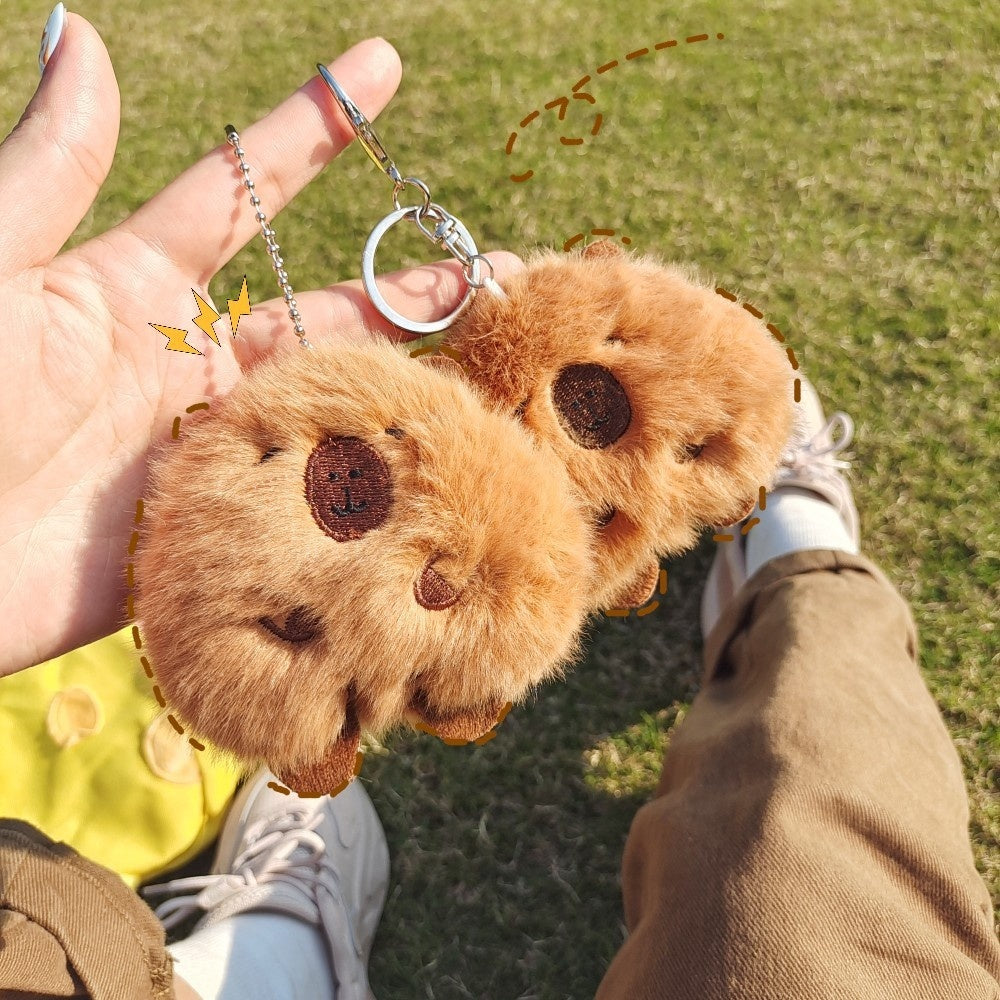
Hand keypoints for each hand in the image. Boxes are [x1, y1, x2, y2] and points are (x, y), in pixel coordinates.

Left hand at [0, 13, 518, 676]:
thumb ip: (53, 171)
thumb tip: (89, 34)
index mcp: (136, 291)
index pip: (244, 194)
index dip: (313, 128)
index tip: (381, 67)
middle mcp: (190, 368)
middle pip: (325, 313)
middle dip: (411, 286)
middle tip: (501, 269)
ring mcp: (215, 452)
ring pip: (335, 404)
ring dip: (415, 381)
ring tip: (506, 360)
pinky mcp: (225, 530)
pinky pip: (314, 498)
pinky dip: (381, 479)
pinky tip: (449, 464)